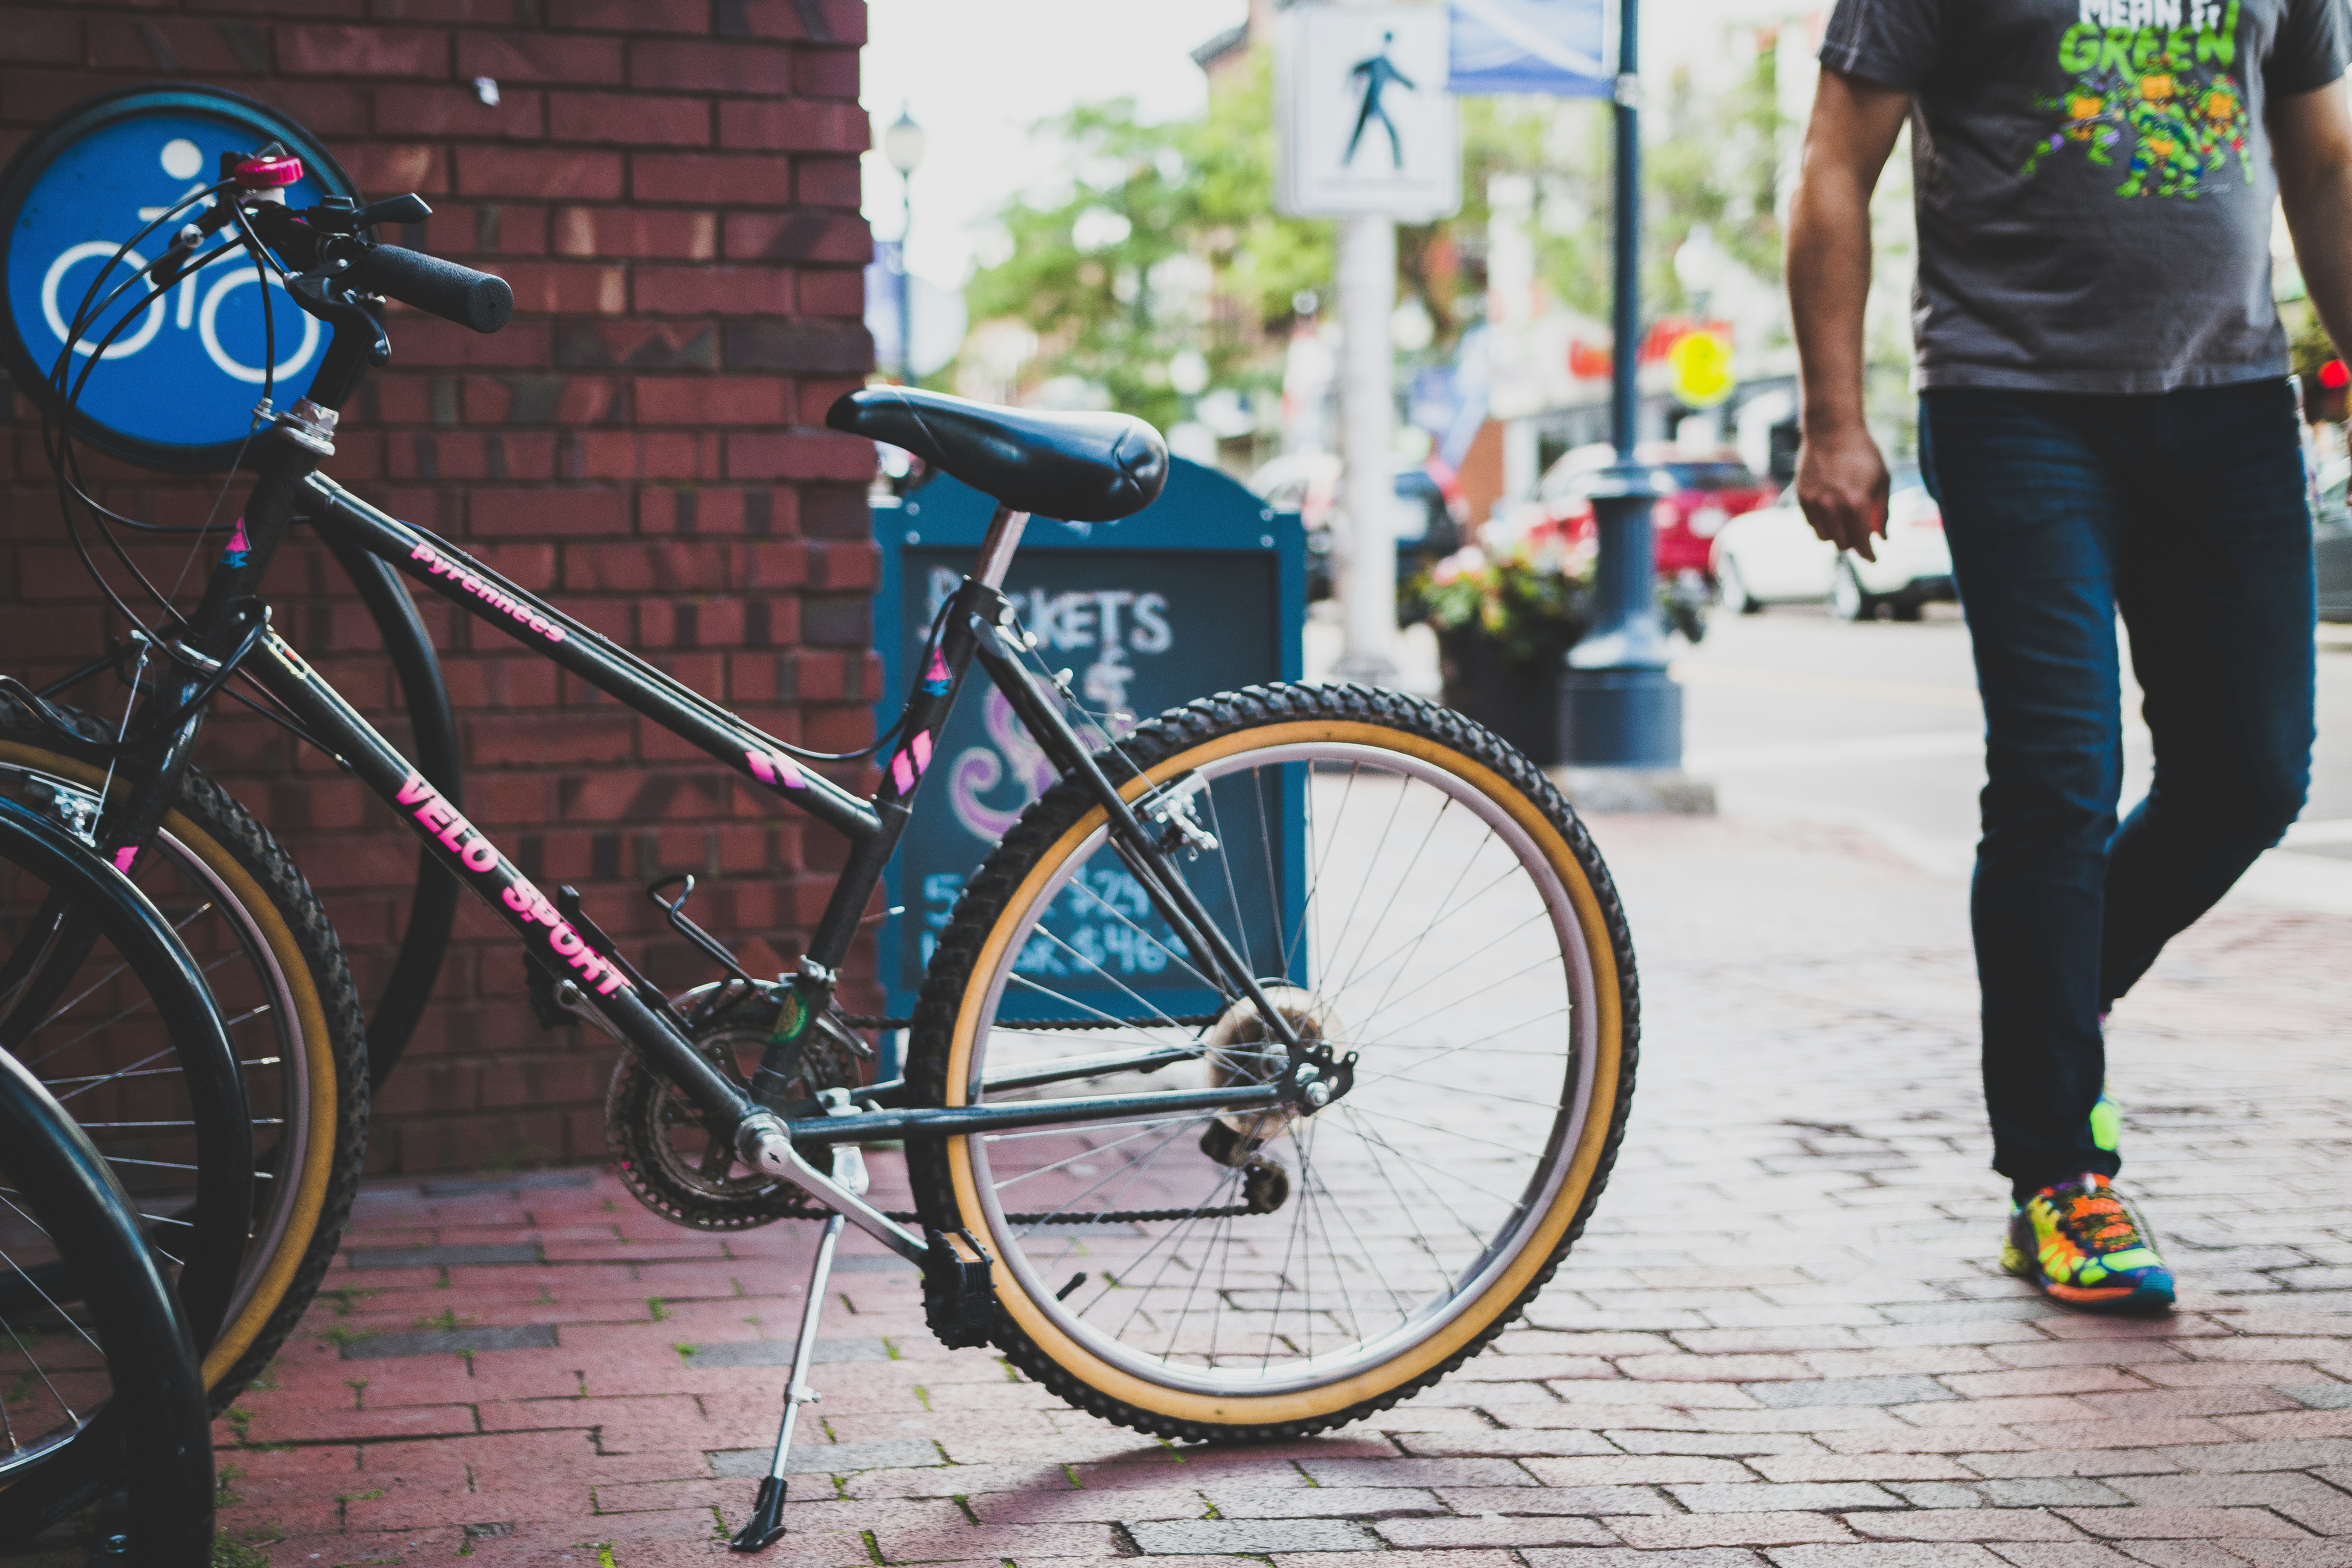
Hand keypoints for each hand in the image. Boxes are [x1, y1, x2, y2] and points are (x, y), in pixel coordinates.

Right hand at [1795, 422, 1889, 563]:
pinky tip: (1831, 512)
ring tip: (1845, 523)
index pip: (1862, 541)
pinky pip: (1812, 524)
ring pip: (1824, 537)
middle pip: (1842, 544)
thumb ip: (1882, 513)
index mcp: (1856, 503)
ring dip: (1837, 536)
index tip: (1873, 559)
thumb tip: (1882, 538)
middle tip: (1861, 536)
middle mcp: (1833, 506)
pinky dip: (1823, 524)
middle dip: (1854, 543)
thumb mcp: (1882, 481)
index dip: (1869, 554)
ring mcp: (1814, 503)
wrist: (1832, 431)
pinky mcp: (1802, 497)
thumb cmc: (1862, 454)